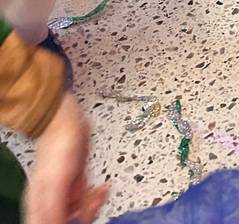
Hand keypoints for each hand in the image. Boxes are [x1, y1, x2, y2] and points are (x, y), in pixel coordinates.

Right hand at [24, 93, 107, 223]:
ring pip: (79, 213)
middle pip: (68, 222)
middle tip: (92, 206)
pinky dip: (97, 196)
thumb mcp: (56, 181)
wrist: (66, 120)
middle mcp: (51, 201)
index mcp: (40, 206)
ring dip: (93, 207)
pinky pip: (88, 198)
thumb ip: (56, 207)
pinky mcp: (77, 181)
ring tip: (100, 193)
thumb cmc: (58, 145)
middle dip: (83, 217)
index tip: (78, 222)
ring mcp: (64, 191)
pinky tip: (103, 188)